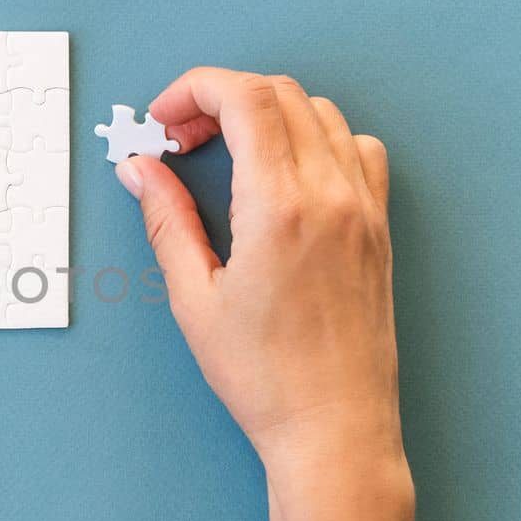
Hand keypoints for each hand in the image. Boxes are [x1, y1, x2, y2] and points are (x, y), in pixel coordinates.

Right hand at [116, 68, 399, 474]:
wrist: (334, 429)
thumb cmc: (265, 378)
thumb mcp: (194, 299)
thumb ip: (166, 221)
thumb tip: (141, 169)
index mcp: (280, 207)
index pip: (244, 99)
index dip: (194, 90)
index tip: (164, 119)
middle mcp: (331, 194)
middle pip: (279, 94)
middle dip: (221, 98)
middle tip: (182, 138)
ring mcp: (364, 208)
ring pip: (320, 112)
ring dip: (267, 113)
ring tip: (228, 152)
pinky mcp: (379, 227)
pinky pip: (359, 148)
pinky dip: (318, 137)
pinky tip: (286, 172)